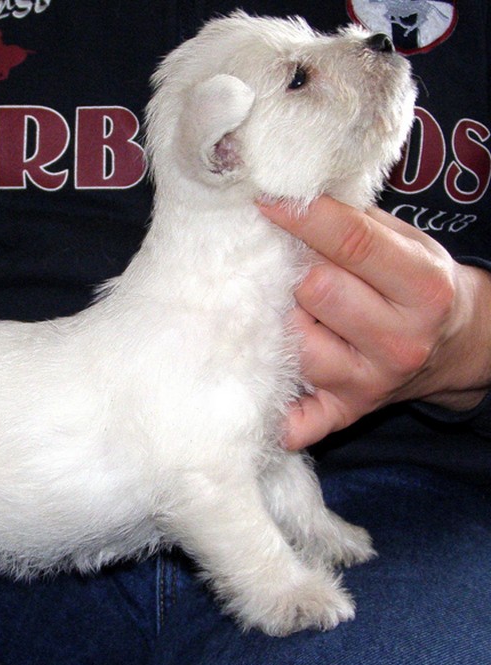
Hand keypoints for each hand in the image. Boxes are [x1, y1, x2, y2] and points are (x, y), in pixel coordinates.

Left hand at [260, 196, 490, 449]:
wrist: (452, 346)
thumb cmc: (414, 285)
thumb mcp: (406, 245)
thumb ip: (355, 222)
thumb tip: (287, 195)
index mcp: (423, 290)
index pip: (352, 243)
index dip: (302, 215)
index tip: (265, 197)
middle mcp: (400, 342)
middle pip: (317, 292)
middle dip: (294, 270)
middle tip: (286, 264)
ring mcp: (368, 384)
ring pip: (296, 346)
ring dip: (279, 321)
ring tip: (284, 307)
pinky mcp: (343, 414)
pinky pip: (297, 423)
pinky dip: (273, 412)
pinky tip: (257, 384)